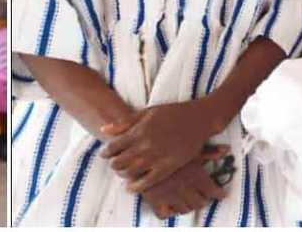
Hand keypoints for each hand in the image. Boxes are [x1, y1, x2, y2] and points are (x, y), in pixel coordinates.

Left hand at [99, 99, 226, 192]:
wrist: (198, 119)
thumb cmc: (171, 113)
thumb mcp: (146, 113)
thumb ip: (124, 123)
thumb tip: (103, 129)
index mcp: (138, 131)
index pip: (112, 147)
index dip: (105, 153)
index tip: (105, 154)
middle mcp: (145, 145)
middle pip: (118, 162)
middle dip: (113, 165)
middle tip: (114, 164)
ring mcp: (156, 157)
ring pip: (130, 173)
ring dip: (122, 175)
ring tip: (123, 173)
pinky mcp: (168, 167)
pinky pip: (147, 182)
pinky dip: (136, 187)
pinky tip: (132, 187)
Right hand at [140, 147, 229, 218]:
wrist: (140, 146)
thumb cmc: (167, 144)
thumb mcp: (189, 147)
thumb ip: (209, 152)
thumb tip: (228, 149)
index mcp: (197, 176)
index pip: (215, 192)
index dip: (219, 193)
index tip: (221, 193)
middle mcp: (185, 188)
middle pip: (200, 203)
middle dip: (203, 200)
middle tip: (203, 195)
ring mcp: (170, 196)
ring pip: (184, 209)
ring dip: (187, 205)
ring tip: (186, 198)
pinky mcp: (155, 199)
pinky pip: (164, 214)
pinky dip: (167, 211)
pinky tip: (169, 204)